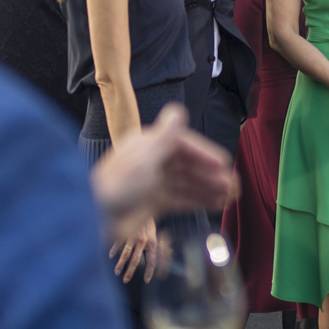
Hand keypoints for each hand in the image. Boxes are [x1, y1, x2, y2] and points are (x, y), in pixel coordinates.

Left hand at [91, 106, 233, 239]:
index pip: (184, 144)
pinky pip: (182, 199)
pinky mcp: (153, 202)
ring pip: (188, 183)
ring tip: (231, 196)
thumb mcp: (144, 159)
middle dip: (212, 175)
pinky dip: (199, 200)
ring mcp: (154, 182)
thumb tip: (179, 110)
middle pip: (189, 165)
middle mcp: (152, 160)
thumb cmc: (117, 185)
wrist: (94, 218)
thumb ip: (165, 137)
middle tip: (234, 185)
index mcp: (149, 145)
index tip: (223, 165)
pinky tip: (216, 204)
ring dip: (209, 188)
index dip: (205, 154)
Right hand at [110, 216, 157, 283]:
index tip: (147, 280)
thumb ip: (153, 246)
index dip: (149, 271)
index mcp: (152, 242)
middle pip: (136, 260)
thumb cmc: (148, 221)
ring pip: (125, 254)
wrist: (144, 204)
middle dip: (130, 272)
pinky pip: (118, 243)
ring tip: (117, 273)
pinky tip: (111, 256)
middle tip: (126, 281)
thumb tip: (155, 258)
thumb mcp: (154, 232)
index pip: (151, 261)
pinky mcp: (125, 231)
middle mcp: (143, 241)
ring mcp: (133, 236)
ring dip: (120, 265)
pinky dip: (114, 250)